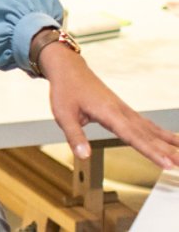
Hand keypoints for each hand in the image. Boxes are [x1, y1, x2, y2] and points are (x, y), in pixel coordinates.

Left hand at [40, 44, 178, 167]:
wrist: (68, 68)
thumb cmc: (65, 89)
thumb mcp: (63, 114)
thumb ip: (75, 136)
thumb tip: (83, 156)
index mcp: (108, 113)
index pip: (133, 137)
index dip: (151, 151)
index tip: (167, 163)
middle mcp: (121, 111)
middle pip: (148, 134)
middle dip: (166, 150)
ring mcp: (124, 110)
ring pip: (150, 129)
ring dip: (168, 142)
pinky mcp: (124, 110)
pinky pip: (146, 124)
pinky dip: (160, 133)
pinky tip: (171, 140)